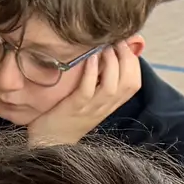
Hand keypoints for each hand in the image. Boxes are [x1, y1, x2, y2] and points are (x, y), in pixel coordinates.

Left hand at [24, 40, 144, 148]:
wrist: (49, 143)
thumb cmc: (67, 116)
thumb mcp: (89, 99)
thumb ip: (98, 81)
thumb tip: (106, 54)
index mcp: (111, 104)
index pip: (134, 82)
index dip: (133, 61)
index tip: (125, 43)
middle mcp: (105, 107)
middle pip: (128, 82)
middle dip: (126, 58)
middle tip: (116, 41)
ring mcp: (90, 109)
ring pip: (112, 86)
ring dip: (111, 62)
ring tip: (104, 46)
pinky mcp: (74, 109)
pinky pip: (88, 89)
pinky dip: (91, 71)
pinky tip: (89, 57)